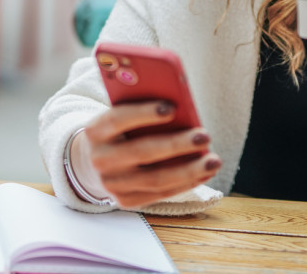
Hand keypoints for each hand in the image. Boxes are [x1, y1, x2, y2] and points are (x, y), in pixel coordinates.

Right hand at [70, 101, 220, 208]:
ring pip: (155, 179)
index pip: (118, 120)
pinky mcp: (126, 201)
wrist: (92, 161)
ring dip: (189, 170)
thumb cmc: (118, 129)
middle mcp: (100, 160)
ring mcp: (112, 184)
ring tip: (213, 160)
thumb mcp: (120, 113)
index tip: (172, 108)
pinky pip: (160, 193)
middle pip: (142, 152)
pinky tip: (204, 172)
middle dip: (176, 144)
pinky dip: (185, 183)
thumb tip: (179, 105)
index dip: (144, 113)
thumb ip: (140, 106)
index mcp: (95, 131)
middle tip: (204, 136)